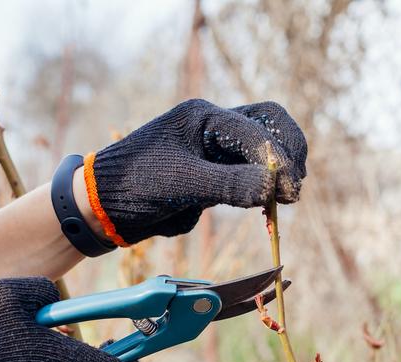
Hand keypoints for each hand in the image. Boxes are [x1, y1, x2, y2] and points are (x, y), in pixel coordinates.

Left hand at [83, 99, 306, 244]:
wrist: (104, 206)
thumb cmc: (135, 185)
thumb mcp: (182, 184)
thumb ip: (229, 184)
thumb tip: (275, 187)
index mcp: (203, 116)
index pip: (255, 129)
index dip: (277, 159)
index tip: (289, 189)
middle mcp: (213, 126)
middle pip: (268, 124)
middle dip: (288, 152)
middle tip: (296, 186)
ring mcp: (215, 150)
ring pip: (262, 150)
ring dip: (279, 170)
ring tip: (286, 198)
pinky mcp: (214, 174)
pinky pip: (249, 174)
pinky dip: (264, 187)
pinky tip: (269, 205)